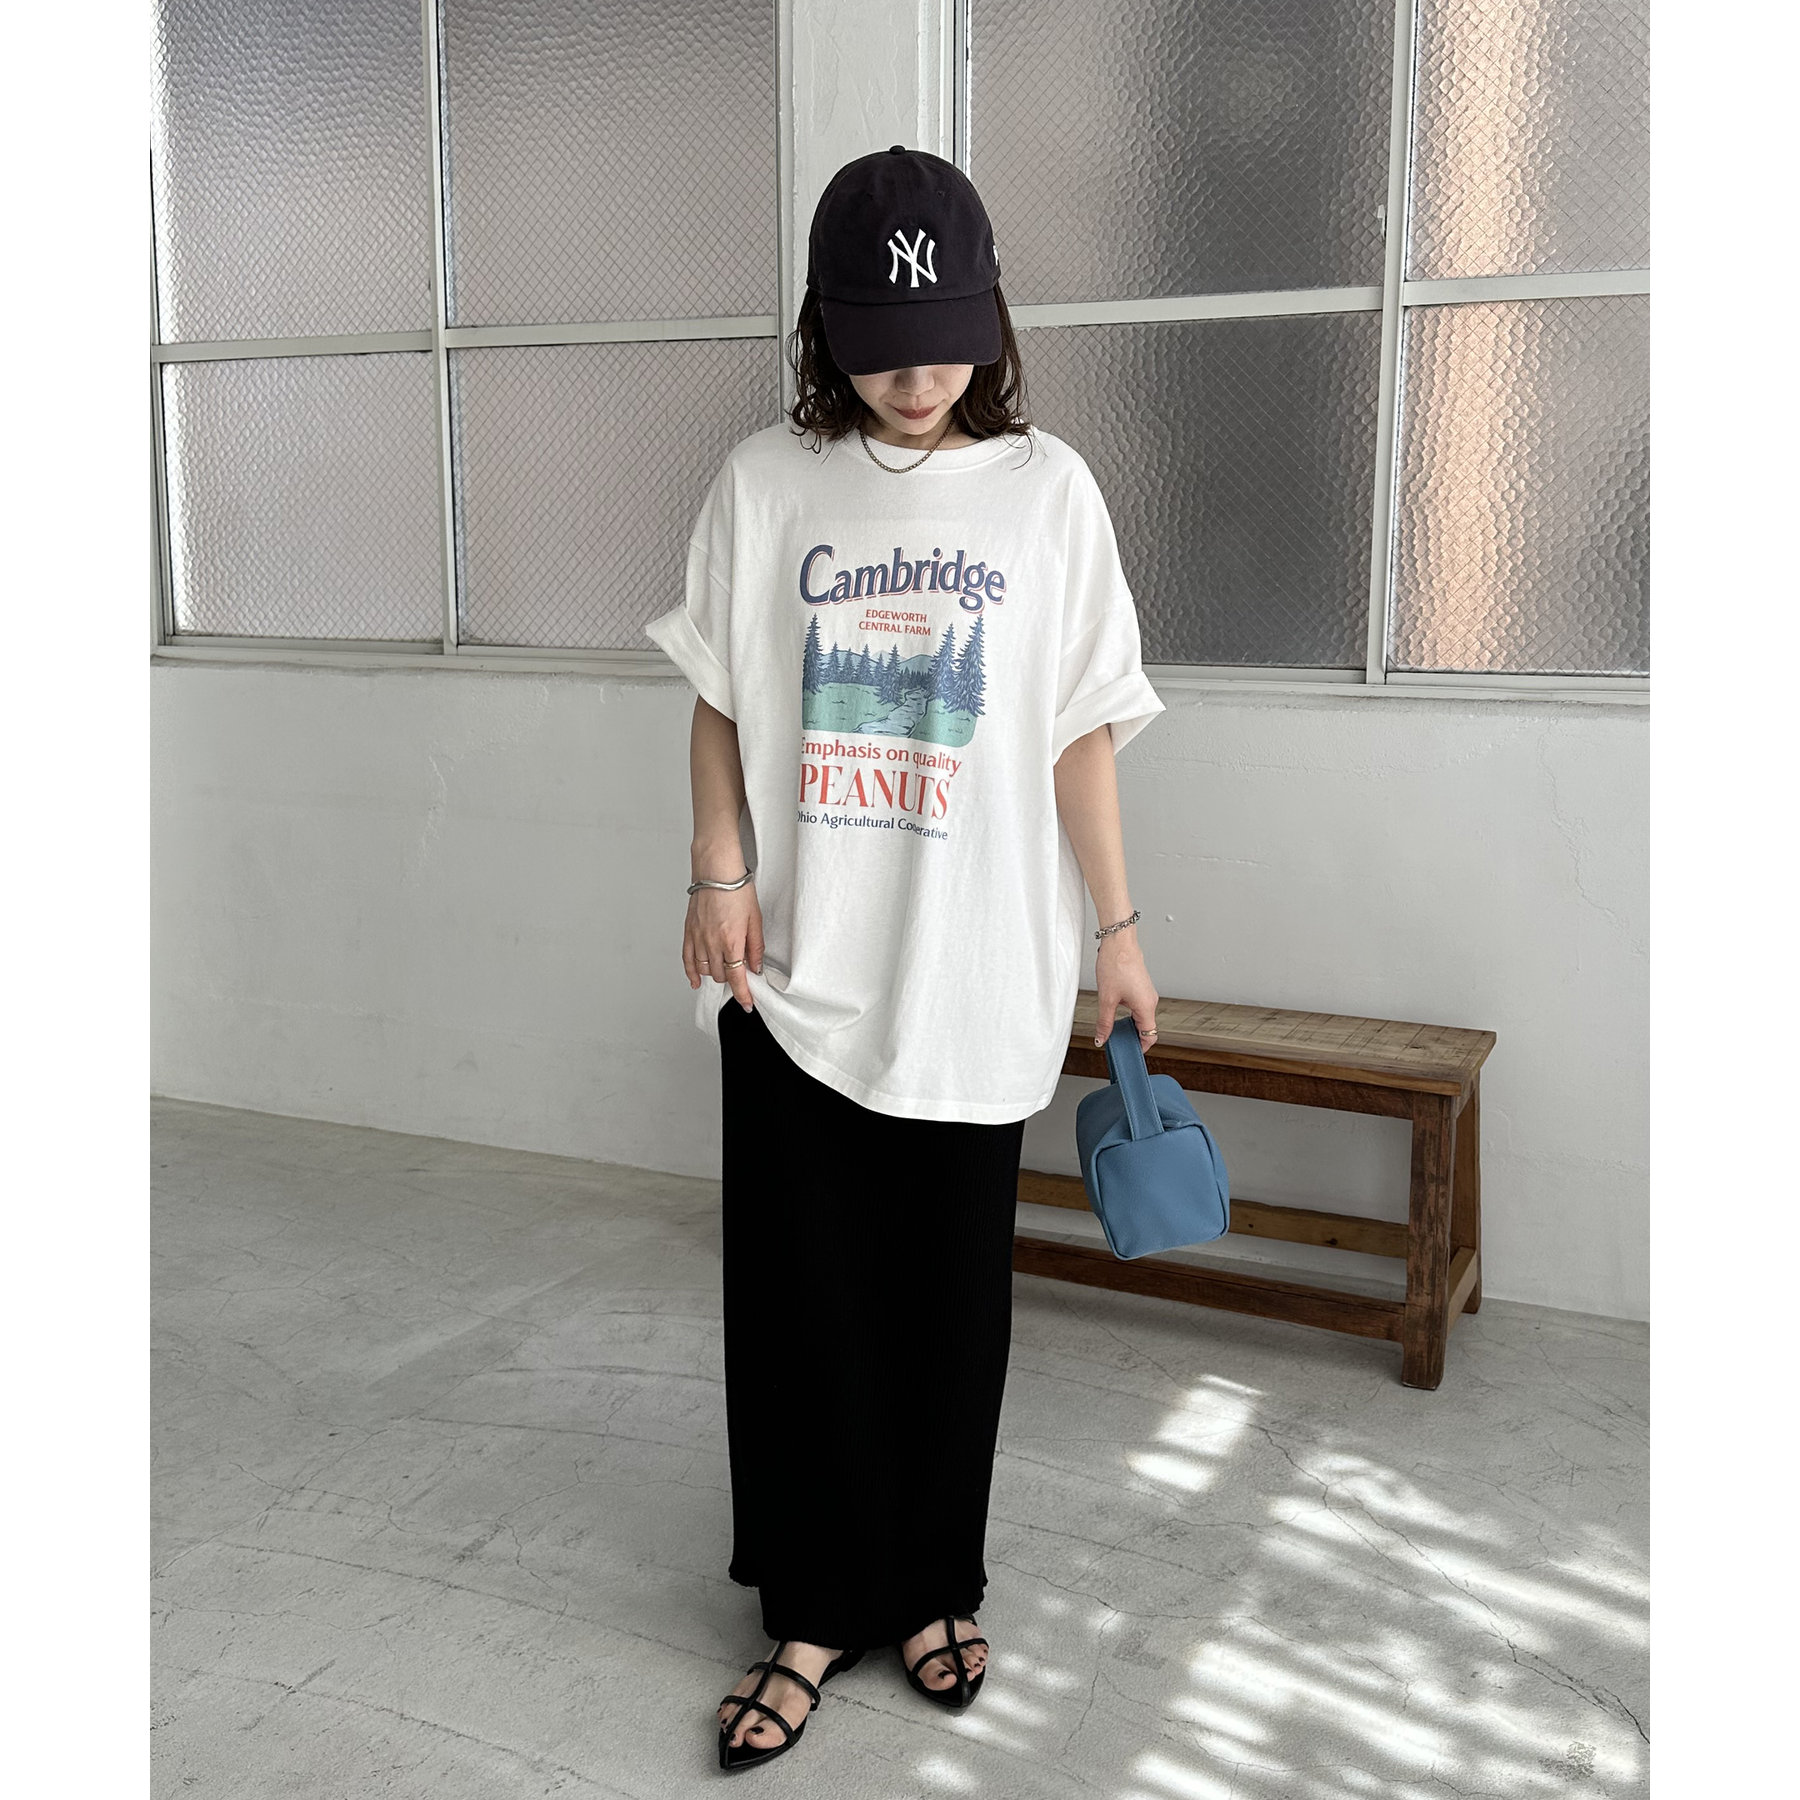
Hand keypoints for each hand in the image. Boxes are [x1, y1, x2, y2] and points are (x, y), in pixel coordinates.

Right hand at [683, 883, 763, 1011]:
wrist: (716, 870)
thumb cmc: (736, 888)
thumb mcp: (755, 919)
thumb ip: (755, 946)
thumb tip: (755, 967)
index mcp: (731, 941)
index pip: (737, 977)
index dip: (743, 994)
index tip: (747, 1004)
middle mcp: (712, 943)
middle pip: (721, 975)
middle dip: (732, 979)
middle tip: (740, 975)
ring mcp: (698, 938)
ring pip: (705, 970)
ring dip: (716, 974)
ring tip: (724, 970)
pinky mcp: (689, 932)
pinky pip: (687, 959)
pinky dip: (691, 973)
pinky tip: (695, 981)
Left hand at [1094, 927, 1157, 1050]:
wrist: (1119, 942)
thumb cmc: (1116, 965)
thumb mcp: (1106, 999)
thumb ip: (1104, 1023)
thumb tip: (1102, 1039)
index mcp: (1146, 1007)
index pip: (1150, 1037)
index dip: (1139, 1048)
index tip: (1127, 1053)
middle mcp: (1150, 1001)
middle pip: (1146, 1028)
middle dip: (1131, 1037)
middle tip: (1114, 1042)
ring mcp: (1146, 993)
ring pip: (1141, 1017)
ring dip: (1128, 1025)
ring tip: (1110, 1027)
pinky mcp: (1141, 987)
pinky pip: (1138, 1007)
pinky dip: (1128, 1014)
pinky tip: (1113, 1012)